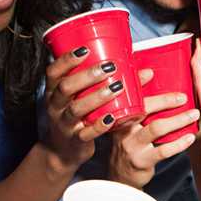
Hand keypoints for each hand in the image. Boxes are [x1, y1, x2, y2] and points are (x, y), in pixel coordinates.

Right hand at [43, 50, 123, 170]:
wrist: (62, 151)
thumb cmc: (77, 115)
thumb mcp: (82, 98)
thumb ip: (104, 83)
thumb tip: (146, 72)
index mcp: (54, 91)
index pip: (53, 72)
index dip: (67, 60)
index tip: (85, 49)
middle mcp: (55, 106)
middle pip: (66, 87)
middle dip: (87, 75)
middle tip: (110, 67)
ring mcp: (64, 124)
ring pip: (76, 108)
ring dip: (97, 97)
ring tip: (117, 87)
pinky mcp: (75, 140)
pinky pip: (85, 133)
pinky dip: (99, 126)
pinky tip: (112, 118)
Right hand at [108, 69, 200, 188]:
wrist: (121, 176)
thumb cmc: (131, 144)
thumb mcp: (129, 124)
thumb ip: (140, 108)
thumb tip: (156, 82)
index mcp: (120, 115)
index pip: (128, 95)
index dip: (137, 82)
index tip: (151, 72)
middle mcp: (123, 128)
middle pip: (144, 109)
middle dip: (165, 101)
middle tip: (184, 97)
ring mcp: (132, 145)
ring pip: (156, 128)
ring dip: (178, 120)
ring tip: (194, 114)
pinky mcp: (142, 160)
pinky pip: (164, 150)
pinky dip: (179, 143)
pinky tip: (190, 137)